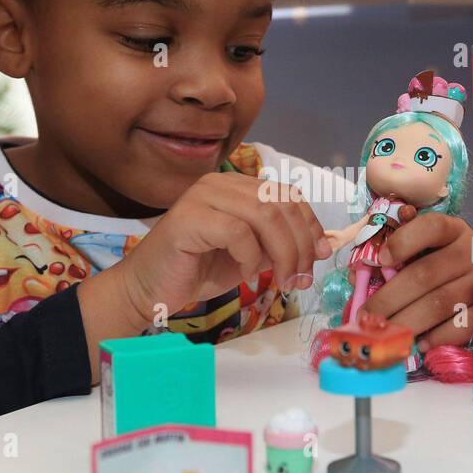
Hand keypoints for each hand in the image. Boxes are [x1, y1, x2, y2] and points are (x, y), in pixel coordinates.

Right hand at [115, 171, 331, 326]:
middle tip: (302, 277)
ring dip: (283, 253)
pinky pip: (237, 233)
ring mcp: (202, 197)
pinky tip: (244, 274)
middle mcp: (219, 184)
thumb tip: (323, 246)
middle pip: (280, 203)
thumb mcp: (251, 257)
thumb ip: (280, 246)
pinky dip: (250, 258)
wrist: (150, 289)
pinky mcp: (188, 218)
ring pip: (264, 215)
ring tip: (282, 281)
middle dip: (300, 243)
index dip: (310, 224)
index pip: (287, 194)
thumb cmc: (197, 271)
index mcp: (236, 187)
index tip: (321, 255)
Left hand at [364, 212, 472, 350]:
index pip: (431, 228)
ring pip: (440, 303)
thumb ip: (394, 257)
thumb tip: (359, 278)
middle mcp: (468, 253)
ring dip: (407, 321)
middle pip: (425, 274)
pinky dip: (439, 336)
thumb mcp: (425, 249)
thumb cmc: (444, 260)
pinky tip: (421, 341)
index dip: (404, 242)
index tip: (381, 259)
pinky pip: (463, 325)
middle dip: (389, 298)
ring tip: (387, 331)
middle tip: (368, 315)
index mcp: (452, 231)